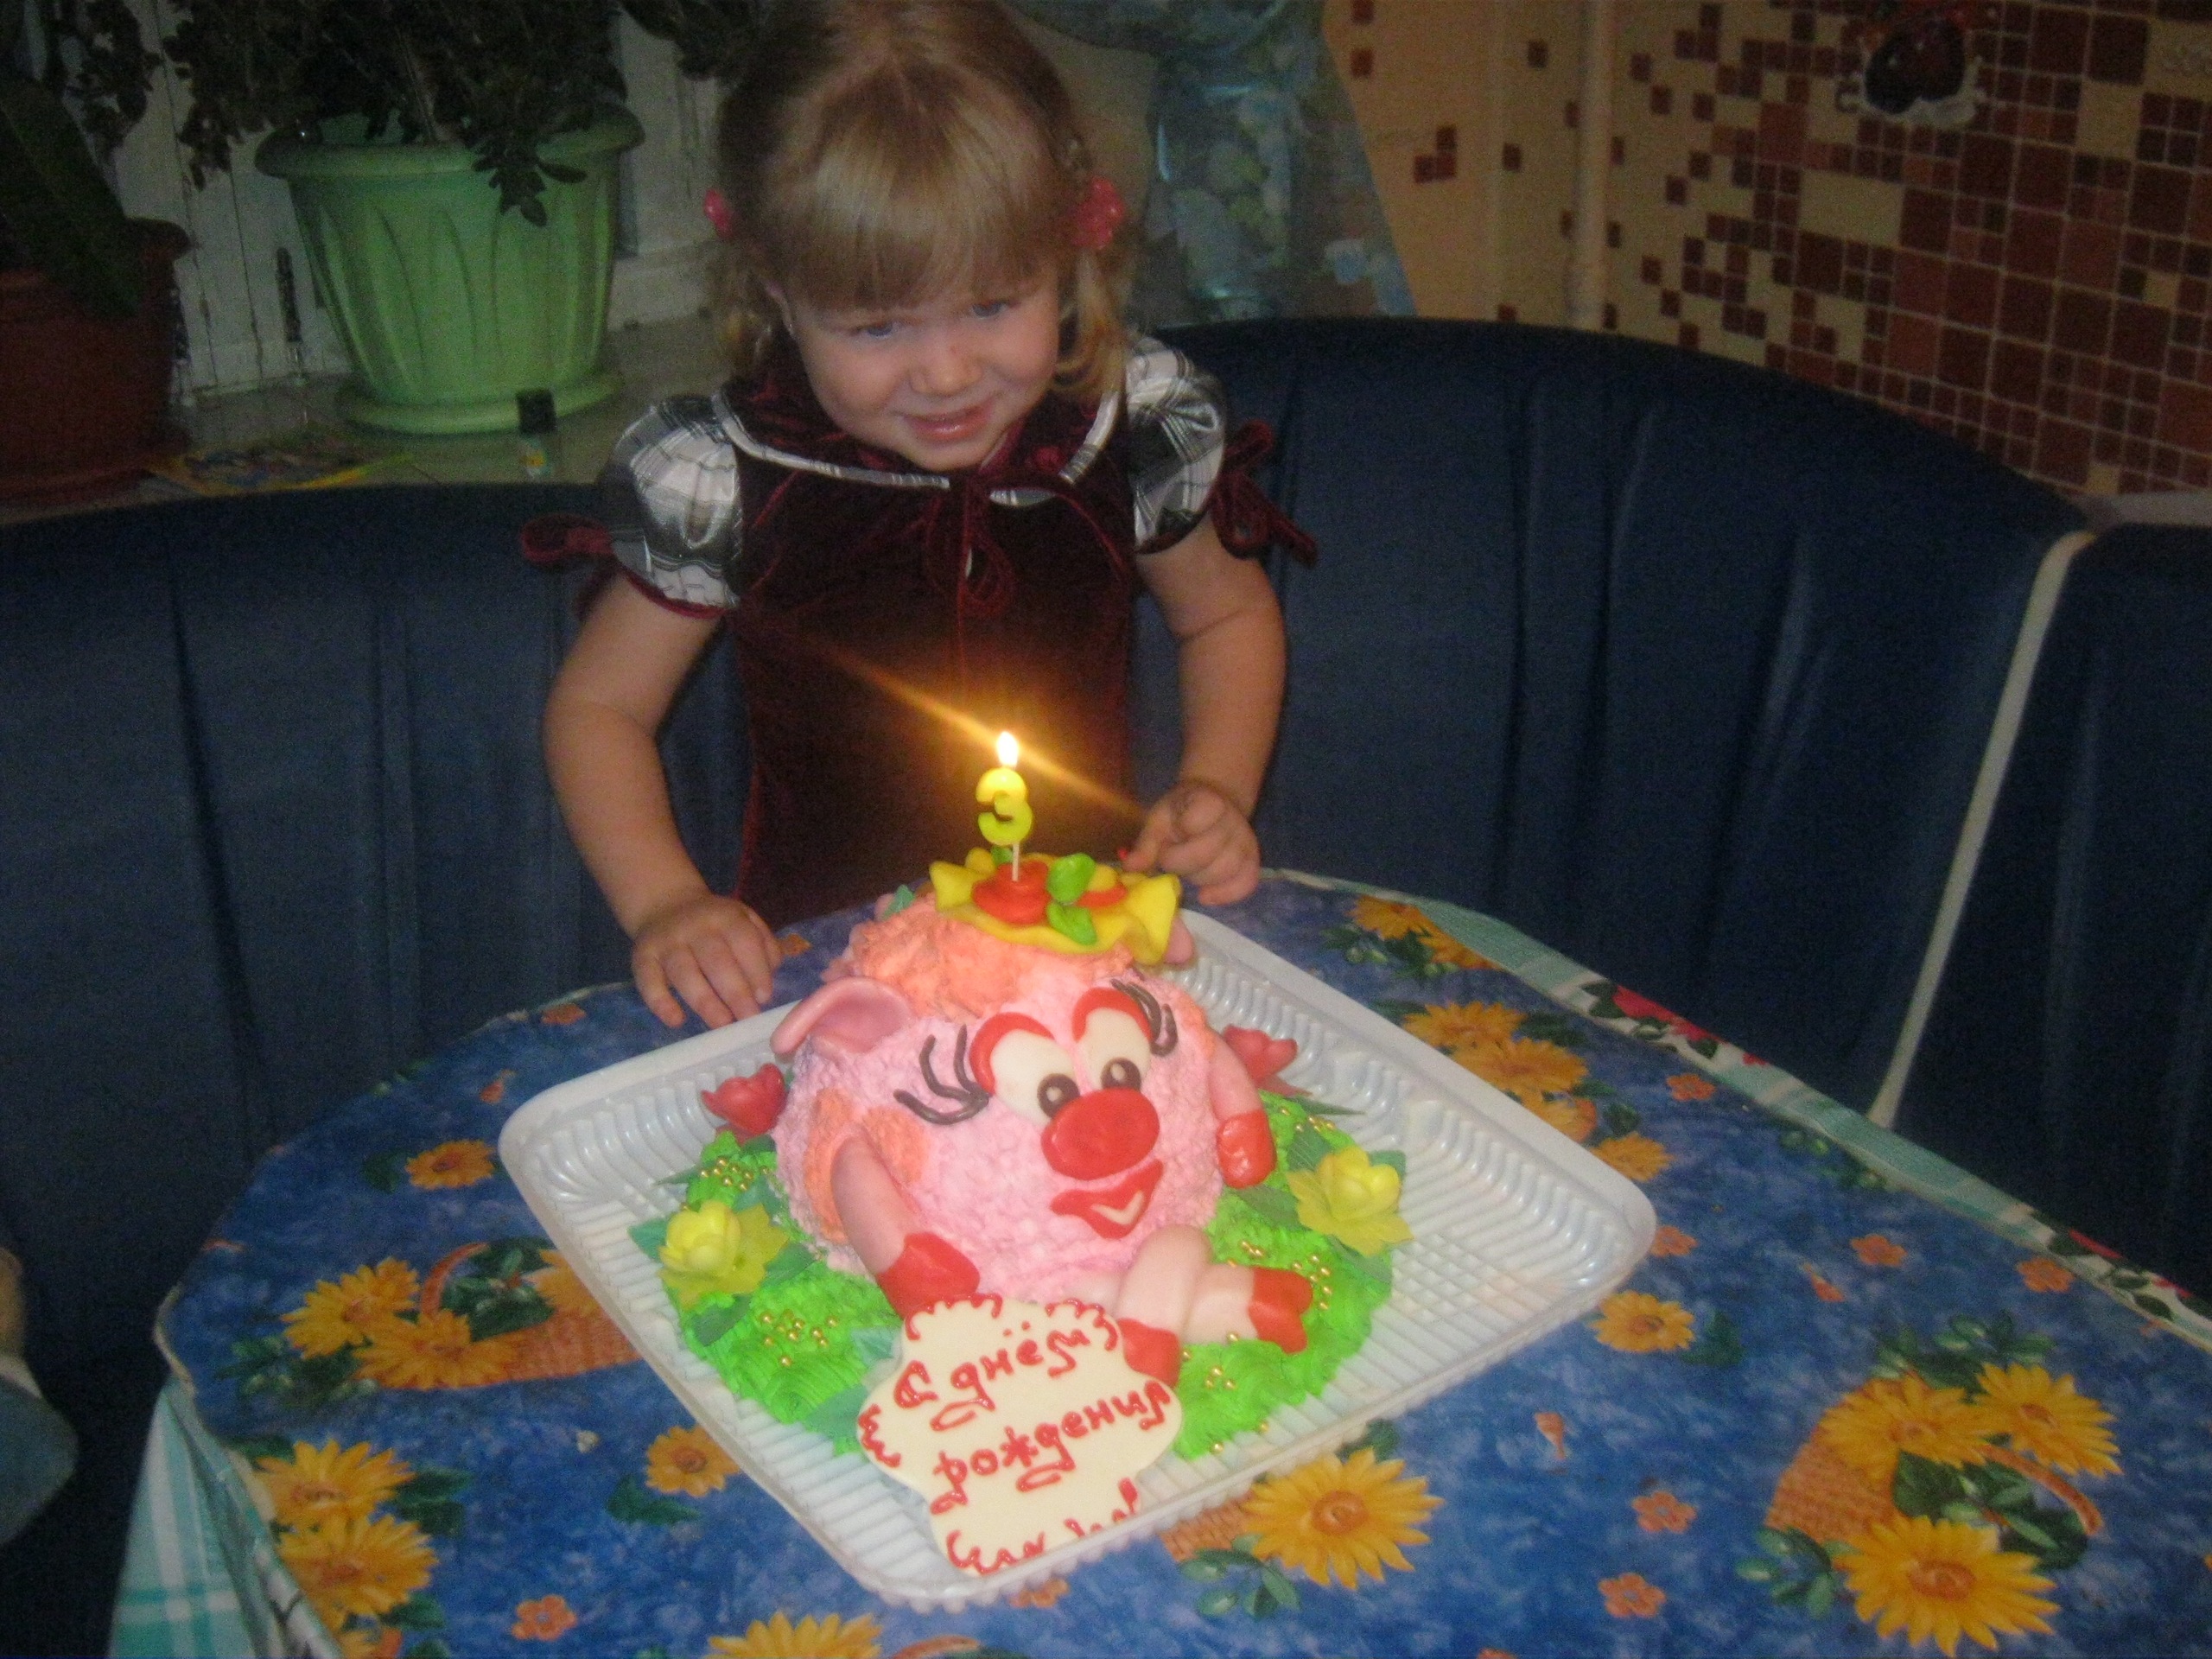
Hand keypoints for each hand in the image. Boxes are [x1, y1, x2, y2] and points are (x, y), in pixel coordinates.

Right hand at [630, 891, 779, 1027]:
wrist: (665, 903)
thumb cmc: (715, 922)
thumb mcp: (744, 919)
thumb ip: (763, 943)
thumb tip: (771, 972)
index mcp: (726, 917)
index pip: (744, 942)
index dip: (756, 971)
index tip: (764, 998)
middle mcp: (695, 927)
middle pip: (716, 961)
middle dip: (735, 993)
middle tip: (747, 1019)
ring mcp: (667, 942)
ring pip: (684, 974)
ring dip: (705, 1002)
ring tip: (722, 1025)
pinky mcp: (642, 957)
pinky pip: (648, 982)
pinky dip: (661, 1003)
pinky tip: (677, 1021)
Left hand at [1125, 780, 1260, 905]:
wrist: (1213, 804)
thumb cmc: (1181, 813)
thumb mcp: (1159, 819)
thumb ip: (1146, 843)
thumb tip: (1130, 867)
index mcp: (1208, 802)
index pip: (1193, 824)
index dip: (1174, 838)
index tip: (1167, 839)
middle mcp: (1233, 820)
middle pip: (1207, 854)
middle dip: (1181, 863)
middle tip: (1173, 860)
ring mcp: (1246, 841)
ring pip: (1225, 871)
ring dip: (1199, 878)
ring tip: (1189, 871)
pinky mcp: (1253, 860)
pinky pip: (1246, 883)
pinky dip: (1226, 895)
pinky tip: (1206, 896)